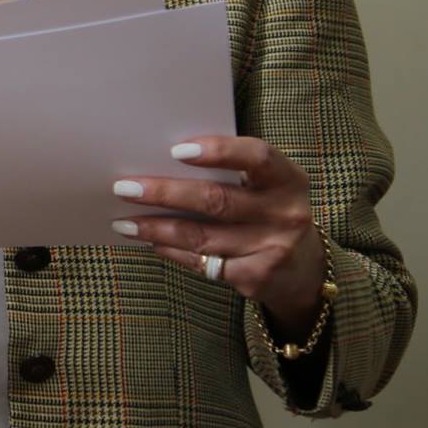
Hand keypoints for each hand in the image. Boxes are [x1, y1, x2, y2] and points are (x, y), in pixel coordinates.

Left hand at [111, 135, 327, 332]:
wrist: (304, 269)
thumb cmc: (267, 212)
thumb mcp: (264, 188)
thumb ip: (229, 173)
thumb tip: (158, 162)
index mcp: (288, 179)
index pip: (257, 157)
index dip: (218, 150)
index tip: (176, 150)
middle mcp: (286, 213)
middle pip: (216, 200)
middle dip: (164, 193)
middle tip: (124, 188)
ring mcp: (273, 248)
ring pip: (202, 236)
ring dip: (156, 228)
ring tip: (123, 222)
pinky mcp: (257, 277)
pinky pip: (202, 262)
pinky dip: (171, 251)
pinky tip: (150, 242)